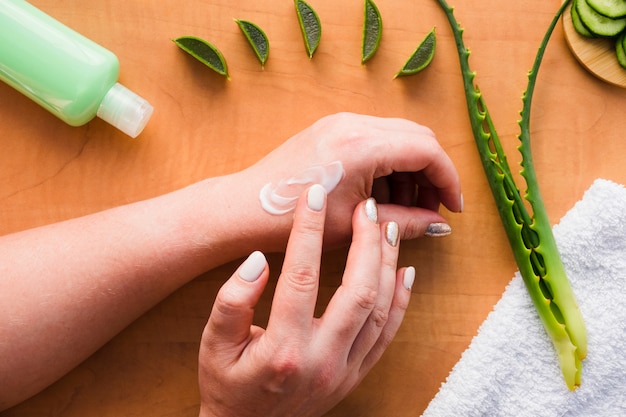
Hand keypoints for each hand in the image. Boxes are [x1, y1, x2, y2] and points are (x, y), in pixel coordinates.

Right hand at [198, 185, 414, 416]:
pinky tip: (405, 273)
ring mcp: (344, 370)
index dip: (309, 230)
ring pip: (379, 310)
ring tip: (387, 228)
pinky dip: (400, 302)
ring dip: (387, 264)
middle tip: (366, 206)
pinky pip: (386, 335)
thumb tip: (259, 260)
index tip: (315, 195)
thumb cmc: (227, 386)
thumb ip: (232, 301)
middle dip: (365, 242)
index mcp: (283, 347)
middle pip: (357, 290)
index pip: (302, 276)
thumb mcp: (212, 344)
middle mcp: (322, 359)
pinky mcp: (355, 376)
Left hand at [241, 112, 461, 248]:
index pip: (428, 150)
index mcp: (363, 145)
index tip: (453, 207)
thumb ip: (405, 222)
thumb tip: (438, 225)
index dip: (449, 179)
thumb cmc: (293, 221)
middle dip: (432, 172)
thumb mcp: (356, 226)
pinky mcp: (331, 129)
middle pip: (418, 137)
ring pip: (397, 137)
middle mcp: (354, 124)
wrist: (245, 209)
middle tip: (431, 208)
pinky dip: (388, 163)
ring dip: (410, 169)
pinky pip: (375, 139)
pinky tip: (382, 195)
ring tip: (405, 207)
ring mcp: (340, 122)